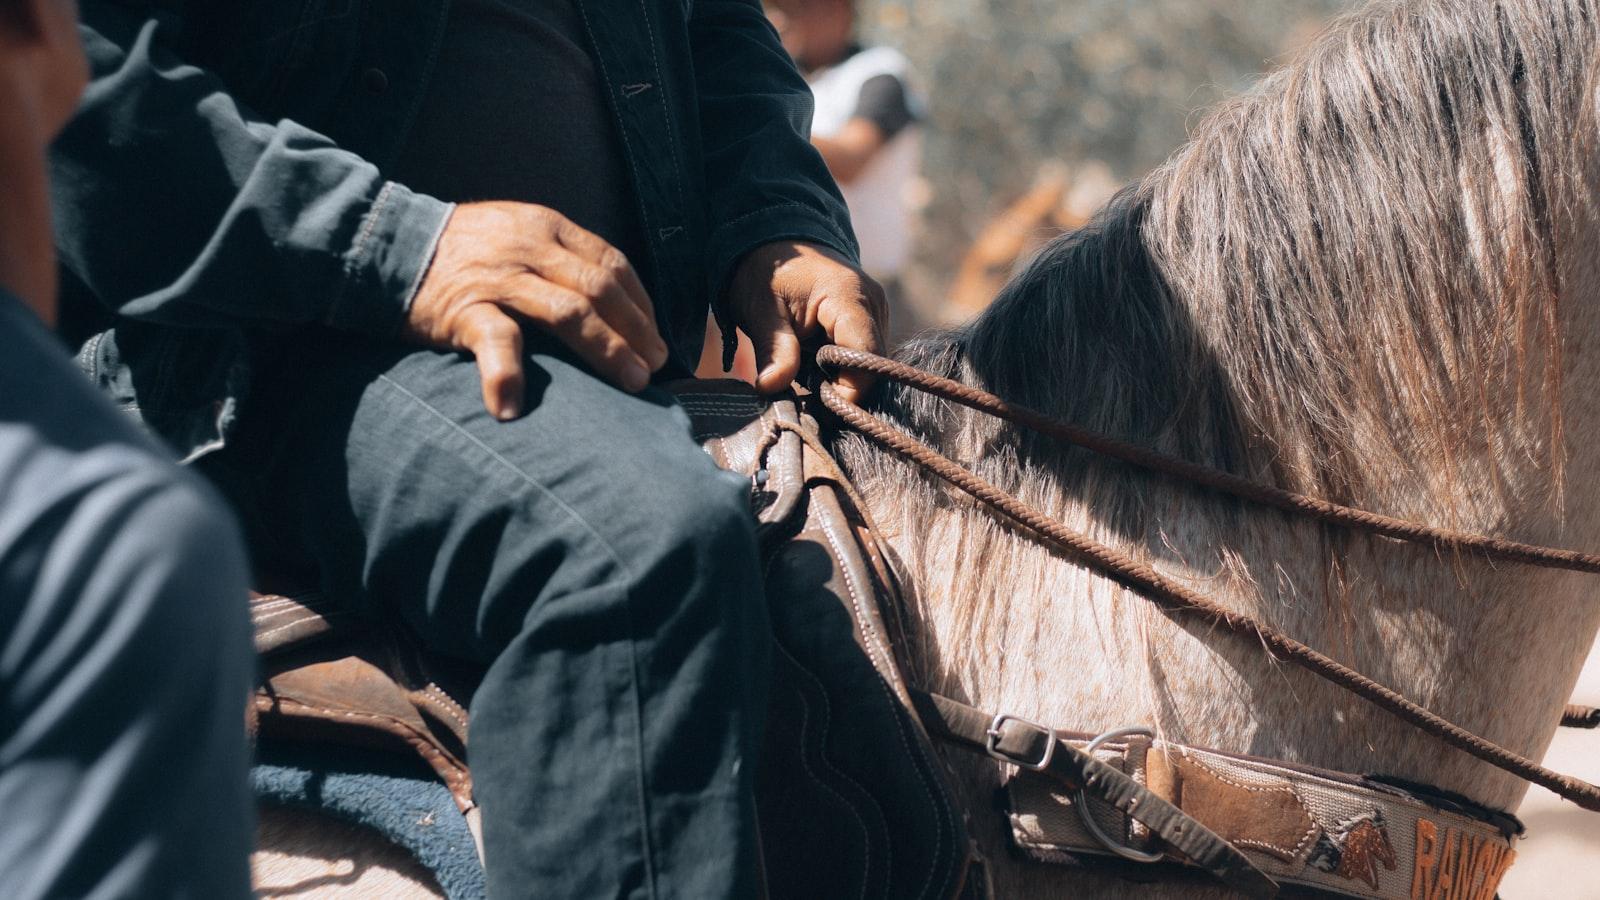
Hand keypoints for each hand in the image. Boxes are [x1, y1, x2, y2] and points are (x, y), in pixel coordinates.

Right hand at [405, 202, 668, 418]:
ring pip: (569, 312)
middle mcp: (530, 247)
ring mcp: (499, 277)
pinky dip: (507, 374)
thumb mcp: (516, 235)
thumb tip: (608, 302)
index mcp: (548, 227)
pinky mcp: (464, 307)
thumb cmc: (460, 250)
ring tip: (631, 383)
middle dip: (636, 330)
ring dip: (607, 350)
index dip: (641, 303)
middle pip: (601, 288)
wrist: (384, 242)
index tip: (657, 337)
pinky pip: (495, 340)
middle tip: (656, 366)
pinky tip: (513, 408)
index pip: (612, 262)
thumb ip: (558, 259)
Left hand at [726, 241, 886, 403]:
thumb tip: (770, 388)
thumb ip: (772, 348)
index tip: (820, 412)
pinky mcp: (870, 320)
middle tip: (809, 407)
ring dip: (842, 381)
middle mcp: (872, 303)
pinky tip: (817, 374)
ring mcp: (875, 311)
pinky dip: (842, 370)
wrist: (773, 239)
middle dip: (844, 391)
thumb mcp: (759, 309)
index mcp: (848, 296)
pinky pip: (865, 355)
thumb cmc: (764, 271)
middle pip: (873, 364)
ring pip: (871, 363)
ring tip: (808, 387)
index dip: (849, 391)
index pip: (866, 355)